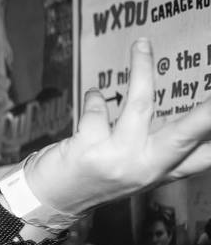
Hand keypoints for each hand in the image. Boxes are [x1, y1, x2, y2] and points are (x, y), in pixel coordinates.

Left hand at [28, 39, 210, 214]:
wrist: (49, 201)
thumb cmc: (97, 175)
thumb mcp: (138, 166)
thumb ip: (164, 144)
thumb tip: (200, 115)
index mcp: (163, 170)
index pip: (206, 154)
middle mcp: (146, 168)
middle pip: (188, 133)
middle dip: (208, 113)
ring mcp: (118, 161)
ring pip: (140, 106)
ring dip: (142, 69)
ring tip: (142, 43)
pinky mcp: (89, 152)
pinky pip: (96, 110)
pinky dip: (94, 97)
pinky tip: (93, 95)